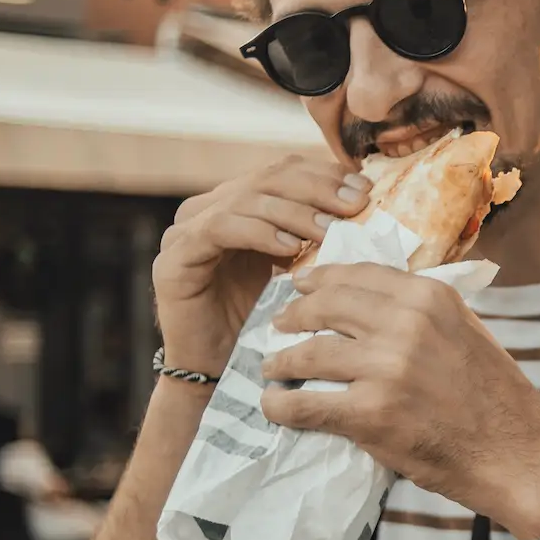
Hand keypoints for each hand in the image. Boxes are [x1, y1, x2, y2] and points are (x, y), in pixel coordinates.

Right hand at [153, 155, 371, 373]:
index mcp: (237, 203)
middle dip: (317, 189)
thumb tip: (365, 202)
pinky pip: (219, 229)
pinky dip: (259, 233)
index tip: (365, 191)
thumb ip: (317, 233)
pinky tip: (290, 248)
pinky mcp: (174, 258)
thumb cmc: (264, 320)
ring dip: (294, 212)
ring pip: (246, 199)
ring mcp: (185, 230)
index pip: (284, 170)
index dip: (325, 175)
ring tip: (329, 231)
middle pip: (267, 178)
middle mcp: (207, 208)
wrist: (219, 369)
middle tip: (354, 206)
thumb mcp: (298, 268)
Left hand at [257, 264, 539, 530]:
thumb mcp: (467, 332)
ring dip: (282, 360)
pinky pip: (307, 403)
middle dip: (294, 315)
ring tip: (272, 367)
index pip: (359, 275)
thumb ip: (425, 313)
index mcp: (430, 298)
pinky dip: (283, 404)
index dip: (321, 280)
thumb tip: (376, 305)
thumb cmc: (497, 398)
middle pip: (327, 307)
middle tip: (278, 325)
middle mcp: (406, 324)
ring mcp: (386, 368)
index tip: (301, 287)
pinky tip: (275, 405)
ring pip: (310, 353)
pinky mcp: (371, 413)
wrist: (518, 453)